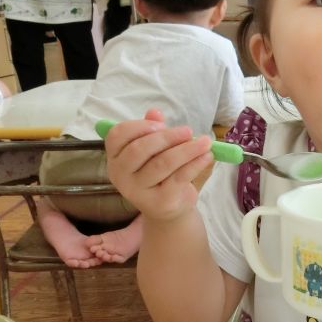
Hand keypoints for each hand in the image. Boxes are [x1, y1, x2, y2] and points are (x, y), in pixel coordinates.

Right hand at [104, 108, 214, 223]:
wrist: (168, 209)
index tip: (161, 125)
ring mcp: (138, 190)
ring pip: (162, 163)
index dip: (139, 126)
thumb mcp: (155, 150)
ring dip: (187, 149)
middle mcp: (120, 175)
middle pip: (139, 149)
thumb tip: (155, 112)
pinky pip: (179, 177)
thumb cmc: (160, 173)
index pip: (117, 135)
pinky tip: (207, 156)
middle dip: (166, 137)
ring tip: (205, 142)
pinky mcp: (160, 201)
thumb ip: (152, 131)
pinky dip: (195, 163)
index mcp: (115, 157)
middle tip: (188, 131)